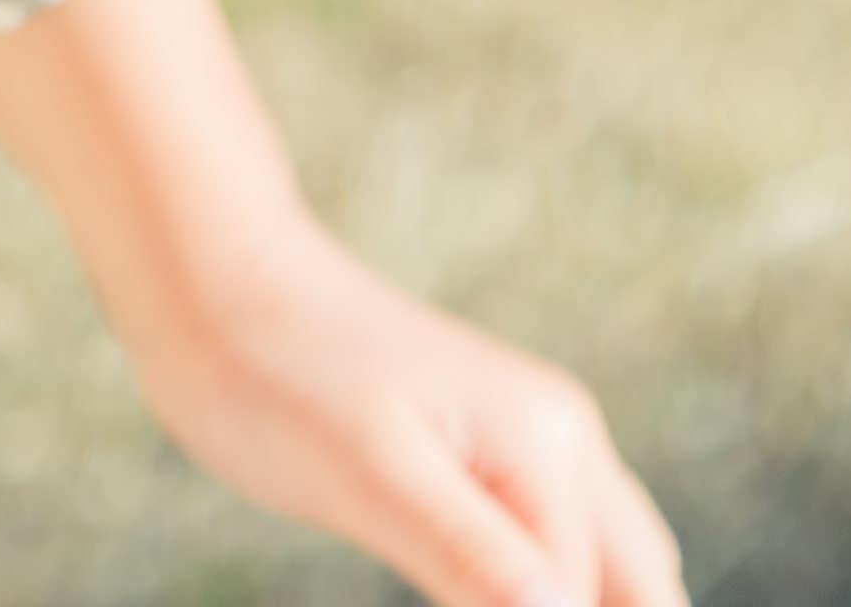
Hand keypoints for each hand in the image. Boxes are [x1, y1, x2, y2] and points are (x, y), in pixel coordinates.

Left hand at [135, 214, 681, 606]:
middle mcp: (562, 435)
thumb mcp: (370, 478)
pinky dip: (558, 596)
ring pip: (610, 565)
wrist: (209, 277)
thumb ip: (473, 556)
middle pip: (640, 587)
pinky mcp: (483, 447)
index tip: (460, 602)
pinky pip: (554, 541)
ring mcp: (528, 436)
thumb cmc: (275, 375)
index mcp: (548, 444)